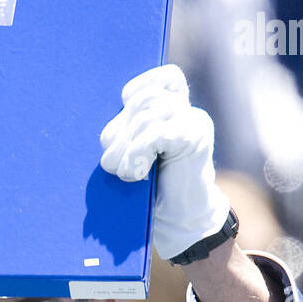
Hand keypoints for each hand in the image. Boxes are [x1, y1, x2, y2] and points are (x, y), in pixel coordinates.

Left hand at [99, 64, 230, 262]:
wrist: (179, 223)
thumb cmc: (154, 191)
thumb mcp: (137, 155)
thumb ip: (130, 132)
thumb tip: (107, 130)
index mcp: (177, 111)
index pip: (164, 78)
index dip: (140, 87)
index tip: (124, 104)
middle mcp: (189, 112)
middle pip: (145, 100)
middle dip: (120, 129)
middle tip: (109, 162)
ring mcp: (195, 122)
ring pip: (146, 117)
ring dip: (125, 147)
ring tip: (121, 173)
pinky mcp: (195, 138)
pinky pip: (155, 134)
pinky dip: (137, 154)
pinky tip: (135, 174)